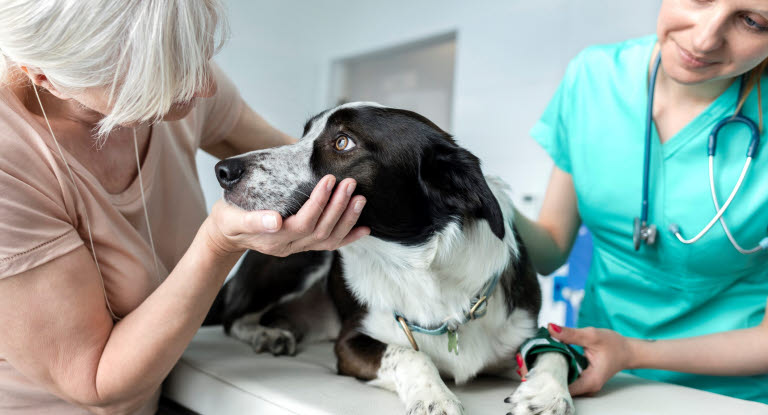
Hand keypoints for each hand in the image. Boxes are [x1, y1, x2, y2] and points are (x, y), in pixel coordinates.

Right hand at [204, 175, 369, 256]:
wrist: (227, 235)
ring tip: (360, 199)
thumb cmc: (229, 220)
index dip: (318, 203)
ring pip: (329, 239)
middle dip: (338, 207)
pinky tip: (364, 229)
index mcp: (274, 239)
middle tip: (350, 184)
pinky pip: (330, 245)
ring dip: (347, 220)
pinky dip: (348, 237)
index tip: (329, 180)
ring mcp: (299, 247)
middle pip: (321, 230)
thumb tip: (275, 220)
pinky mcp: (304, 244)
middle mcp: (290, 246)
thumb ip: (252, 220)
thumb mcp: (232, 218)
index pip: (303, 222)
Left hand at [546, 323, 632, 395]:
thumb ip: (571, 334)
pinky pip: (564, 374)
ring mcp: (582, 384)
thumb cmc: (614, 345)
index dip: (548, 376)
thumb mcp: (592, 336)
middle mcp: (585, 387)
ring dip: (550, 367)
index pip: (562, 387)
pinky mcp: (580, 379)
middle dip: (546, 371)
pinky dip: (556, 365)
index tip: (538, 363)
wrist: (626, 351)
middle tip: (535, 356)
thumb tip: (551, 328)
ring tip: (542, 354)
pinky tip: (550, 355)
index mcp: (590, 382)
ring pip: (560, 379)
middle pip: (558, 384)